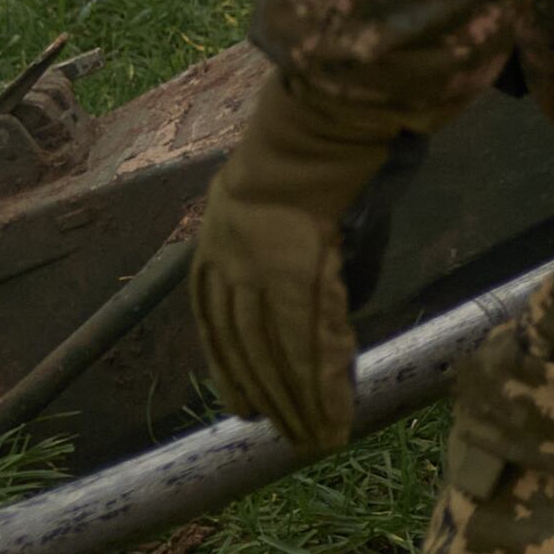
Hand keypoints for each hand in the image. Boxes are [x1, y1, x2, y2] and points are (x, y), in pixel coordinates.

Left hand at [189, 68, 408, 453]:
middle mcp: (232, 266)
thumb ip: (287, 237)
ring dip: (300, 402)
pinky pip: (312, 340)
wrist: (320, 116)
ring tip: (317, 437)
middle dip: (271, 397)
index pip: (219, 326)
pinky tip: (335, 412)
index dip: (233, 372)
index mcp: (217, 245)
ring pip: (278, 354)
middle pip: (247, 348)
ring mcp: (264, 272)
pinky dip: (326, 381)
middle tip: (290, 437)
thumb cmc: (310, 137)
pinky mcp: (301, 275)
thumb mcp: (274, 188)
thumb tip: (320, 280)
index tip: (247, 410)